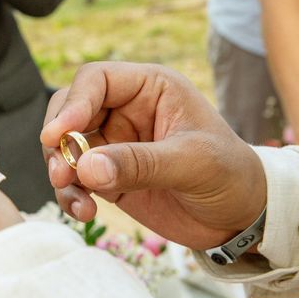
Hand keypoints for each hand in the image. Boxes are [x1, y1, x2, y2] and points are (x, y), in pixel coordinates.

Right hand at [41, 62, 266, 249]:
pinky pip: (76, 180)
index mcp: (150, 89)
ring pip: (66, 148)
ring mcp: (114, 145)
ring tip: (77, 200)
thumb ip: (140, 164)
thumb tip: (85, 168)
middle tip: (60, 171)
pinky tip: (84, 213)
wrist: (241, 217)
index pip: (97, 80)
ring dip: (61, 172)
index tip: (58, 136)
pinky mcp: (109, 177)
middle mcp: (126, 111)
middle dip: (58, 141)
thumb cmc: (230, 175)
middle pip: (70, 111)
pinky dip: (71, 195)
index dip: (73, 104)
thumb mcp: (193, 163)